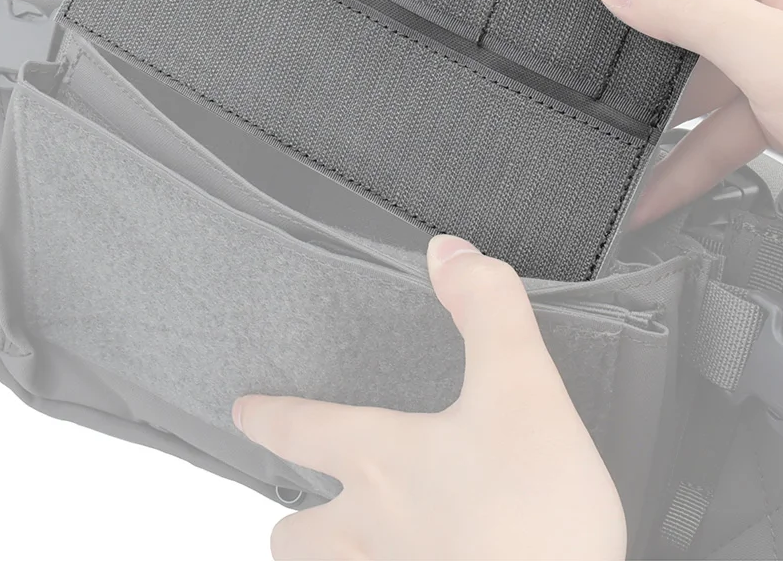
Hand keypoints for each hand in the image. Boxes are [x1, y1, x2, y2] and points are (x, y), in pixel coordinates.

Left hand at [233, 235, 625, 560]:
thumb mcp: (523, 389)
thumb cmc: (538, 518)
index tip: (245, 412)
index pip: (302, 431)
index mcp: (385, 464)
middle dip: (294, 526)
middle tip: (301, 515)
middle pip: (297, 539)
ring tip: (345, 553)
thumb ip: (489, 312)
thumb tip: (448, 252)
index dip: (268, 417)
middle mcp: (373, 535)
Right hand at [597, 0, 782, 226]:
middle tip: (586, 86)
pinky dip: (692, 161)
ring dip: (662, 128)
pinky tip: (653, 194)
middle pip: (688, 18)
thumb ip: (689, 10)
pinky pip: (725, 126)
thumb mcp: (772, 53)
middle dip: (642, 65)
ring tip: (610, 157)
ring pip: (702, 81)